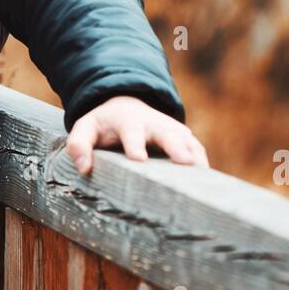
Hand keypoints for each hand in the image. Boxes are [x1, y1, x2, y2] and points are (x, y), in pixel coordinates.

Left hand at [65, 95, 208, 175]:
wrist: (126, 106)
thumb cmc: (104, 124)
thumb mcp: (85, 128)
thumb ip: (79, 145)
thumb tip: (84, 168)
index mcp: (128, 120)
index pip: (132, 132)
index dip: (136, 145)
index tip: (139, 159)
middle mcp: (154, 123)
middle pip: (168, 133)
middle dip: (176, 146)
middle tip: (184, 162)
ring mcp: (172, 129)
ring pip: (187, 141)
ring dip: (195, 156)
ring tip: (204, 177)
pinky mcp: (184, 138)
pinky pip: (197, 149)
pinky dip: (203, 162)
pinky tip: (209, 183)